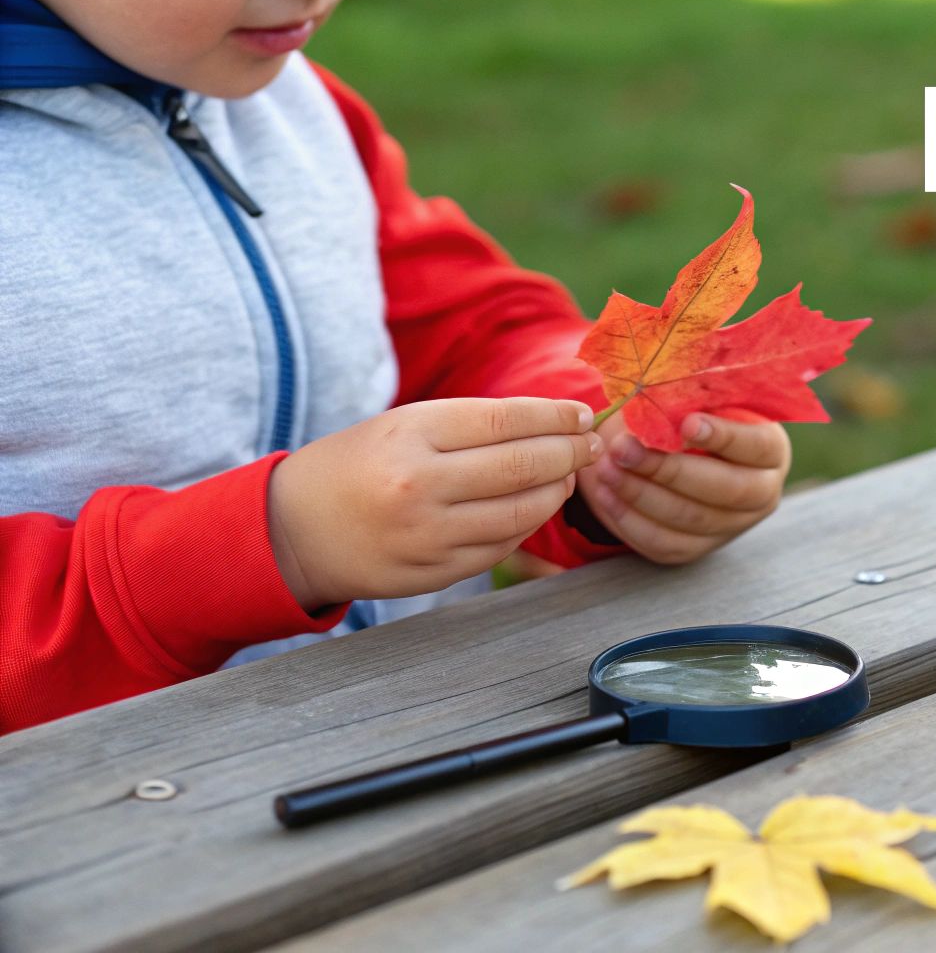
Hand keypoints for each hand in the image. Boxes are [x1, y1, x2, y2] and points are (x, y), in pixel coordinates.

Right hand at [268, 397, 601, 609]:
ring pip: (521, 512)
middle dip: (570, 453)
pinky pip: (501, 548)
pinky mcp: (433, 572)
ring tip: (568, 476)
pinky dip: (527, 525)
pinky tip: (534, 508)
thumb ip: (471, 425)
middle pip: (523, 466)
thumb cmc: (357, 465)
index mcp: (411, 433)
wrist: (293, 529)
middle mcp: (420, 483)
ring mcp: (427, 533)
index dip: (555, 417)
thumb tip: (553, 422)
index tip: (582, 415)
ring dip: (557, 491)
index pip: (506, 419)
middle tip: (590, 446)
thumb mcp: (402, 426)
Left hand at [580, 411, 789, 564]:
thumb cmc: (690, 415)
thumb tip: (663, 388)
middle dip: (668, 469)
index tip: (686, 423)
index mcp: (770, 450)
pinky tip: (606, 494)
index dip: (724, 436)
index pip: (756, 446)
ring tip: (606, 468)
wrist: (678, 453)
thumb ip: (691, 397)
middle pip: (723, 489)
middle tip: (623, 449)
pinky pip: (664, 543)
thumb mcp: (698, 400)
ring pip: (689, 519)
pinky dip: (630, 520)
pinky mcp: (698, 548)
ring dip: (641, 494)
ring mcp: (731, 526)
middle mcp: (761, 493)